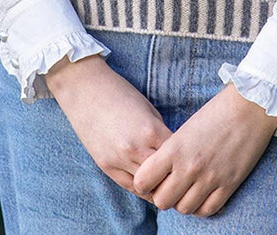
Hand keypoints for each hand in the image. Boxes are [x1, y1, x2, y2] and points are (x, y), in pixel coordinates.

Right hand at [45, 55, 172, 195]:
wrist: (85, 89)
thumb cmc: (120, 93)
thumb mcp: (148, 109)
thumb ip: (160, 133)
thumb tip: (173, 154)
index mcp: (150, 131)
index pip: (177, 158)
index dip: (186, 160)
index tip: (191, 161)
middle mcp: (135, 149)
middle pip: (165, 177)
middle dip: (175, 177)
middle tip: (184, 177)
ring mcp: (119, 160)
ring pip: (148, 188)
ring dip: (159, 186)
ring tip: (168, 183)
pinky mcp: (106, 166)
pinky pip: (130, 186)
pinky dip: (142, 187)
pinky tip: (150, 184)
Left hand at [133, 83, 276, 215]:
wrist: (249, 107)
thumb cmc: (215, 113)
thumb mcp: (185, 130)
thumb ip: (170, 154)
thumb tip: (160, 177)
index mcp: (174, 149)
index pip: (143, 181)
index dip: (144, 182)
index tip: (152, 178)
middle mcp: (189, 167)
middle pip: (162, 201)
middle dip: (164, 195)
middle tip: (171, 184)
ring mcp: (209, 178)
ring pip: (184, 209)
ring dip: (183, 201)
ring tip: (188, 188)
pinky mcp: (228, 186)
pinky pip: (207, 211)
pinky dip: (202, 206)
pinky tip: (203, 194)